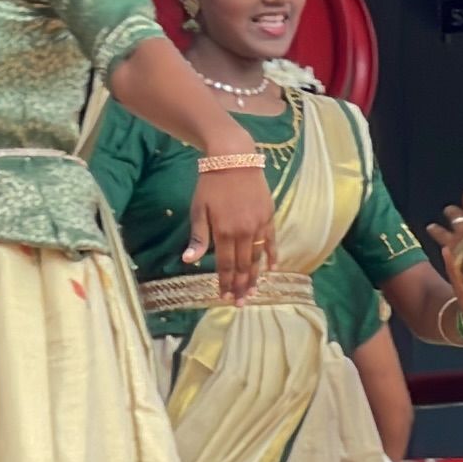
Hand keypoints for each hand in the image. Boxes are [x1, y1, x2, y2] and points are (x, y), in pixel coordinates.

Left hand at [183, 161, 275, 301]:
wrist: (234, 158)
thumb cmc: (210, 184)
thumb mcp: (198, 209)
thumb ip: (198, 237)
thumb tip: (189, 261)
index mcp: (224, 231)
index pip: (225, 264)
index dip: (224, 282)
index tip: (223, 297)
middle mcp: (244, 232)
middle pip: (243, 265)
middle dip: (241, 286)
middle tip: (240, 303)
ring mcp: (259, 224)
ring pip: (258, 257)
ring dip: (255, 276)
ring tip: (253, 292)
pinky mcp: (269, 216)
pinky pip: (272, 241)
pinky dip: (272, 255)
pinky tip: (272, 268)